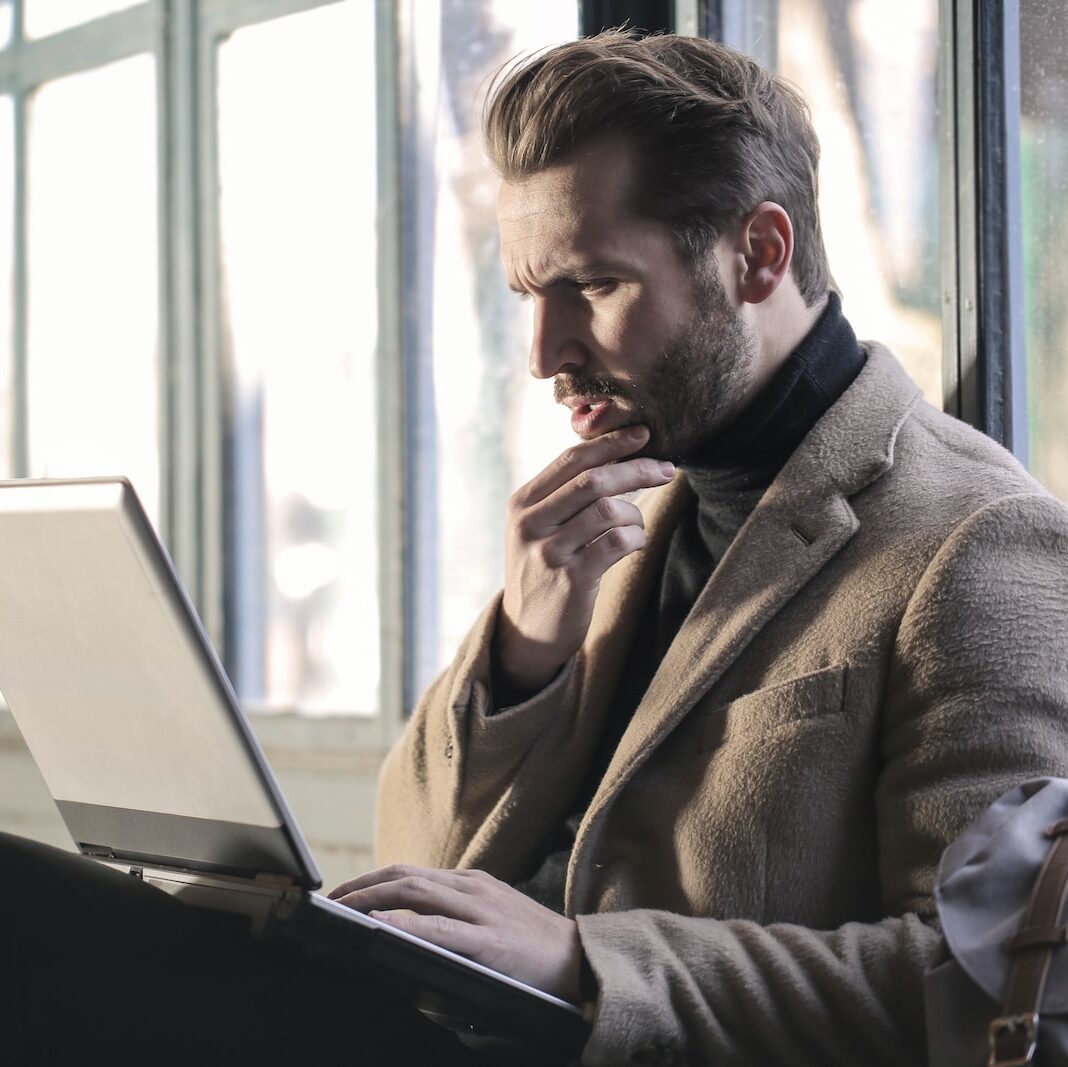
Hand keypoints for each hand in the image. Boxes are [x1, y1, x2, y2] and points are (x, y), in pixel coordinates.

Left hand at [328, 865, 582, 1002]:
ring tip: (342, 913)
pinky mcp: (491, 942)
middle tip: (331, 902)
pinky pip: (441, 930)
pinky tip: (382, 929)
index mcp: (473, 883)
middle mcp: (474, 889)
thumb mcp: (495, 916)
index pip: (412, 872)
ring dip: (373, 900)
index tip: (344, 891)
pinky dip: (407, 925)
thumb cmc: (536, 946)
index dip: (373, 878)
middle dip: (362, 886)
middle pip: (406, 876)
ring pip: (417, 893)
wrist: (584, 961)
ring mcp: (483, 912)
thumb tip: (411, 924)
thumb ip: (459, 915)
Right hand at [497, 424, 674, 697]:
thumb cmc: (544, 570)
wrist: (527, 630)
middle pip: (593, 480)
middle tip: (667, 469)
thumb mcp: (538, 528)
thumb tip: (616, 454)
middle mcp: (530, 523)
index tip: (643, 434)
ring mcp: (548, 552)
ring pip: (609, 510)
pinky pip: (617, 543)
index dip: (611, 443)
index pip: (571, 460)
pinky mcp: (571, 579)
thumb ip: (564, 495)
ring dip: (635, 514)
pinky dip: (636, 538)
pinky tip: (634, 544)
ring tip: (637, 526)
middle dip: (636, 469)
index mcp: (522, 503)